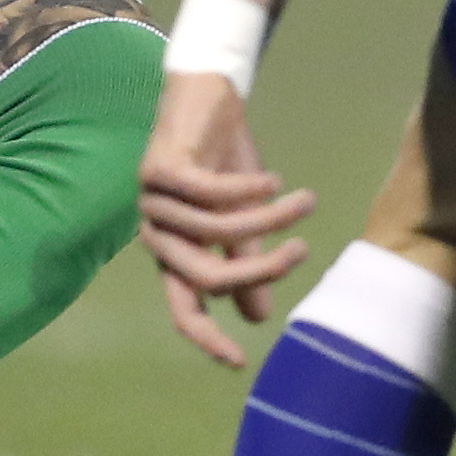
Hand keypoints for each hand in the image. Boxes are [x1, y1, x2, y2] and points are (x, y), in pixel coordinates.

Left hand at [135, 69, 312, 367]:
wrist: (207, 93)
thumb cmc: (224, 158)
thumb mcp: (242, 216)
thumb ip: (245, 263)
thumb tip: (255, 316)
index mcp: (174, 251)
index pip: (184, 307)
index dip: (207, 338)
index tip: (238, 362)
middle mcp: (156, 233)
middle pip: (207, 277)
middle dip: (260, 269)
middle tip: (302, 250)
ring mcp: (153, 201)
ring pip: (218, 232)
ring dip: (270, 217)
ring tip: (303, 200)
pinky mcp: (160, 169)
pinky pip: (214, 195)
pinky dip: (252, 189)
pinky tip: (274, 179)